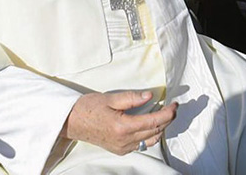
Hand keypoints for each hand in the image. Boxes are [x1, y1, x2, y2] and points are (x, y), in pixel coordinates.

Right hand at [63, 91, 177, 154]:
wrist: (71, 122)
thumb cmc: (87, 108)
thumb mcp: (110, 98)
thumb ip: (131, 97)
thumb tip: (149, 96)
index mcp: (123, 126)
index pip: (153, 122)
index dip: (167, 113)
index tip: (175, 105)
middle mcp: (124, 140)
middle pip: (155, 132)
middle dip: (167, 119)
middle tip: (173, 108)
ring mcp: (122, 148)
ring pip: (150, 141)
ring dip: (160, 128)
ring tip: (164, 115)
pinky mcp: (119, 150)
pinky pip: (141, 145)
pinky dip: (150, 135)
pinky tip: (150, 125)